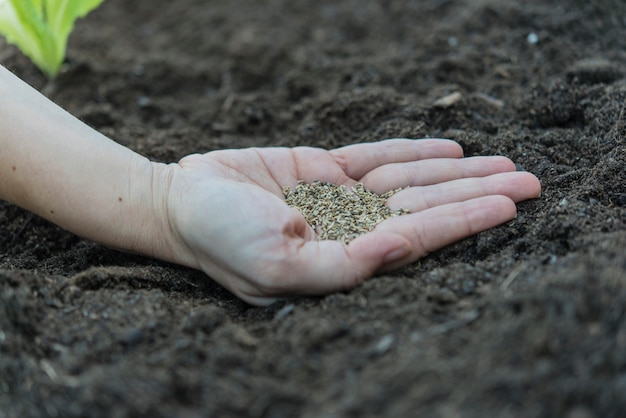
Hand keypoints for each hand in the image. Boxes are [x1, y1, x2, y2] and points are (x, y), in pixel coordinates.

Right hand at [163, 139, 540, 304]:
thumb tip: (400, 248)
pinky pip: (377, 158)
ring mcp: (340, 198)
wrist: (182, 202)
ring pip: (411, 181)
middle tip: (531, 181)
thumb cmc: (223, 240)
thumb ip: (341, 267)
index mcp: (345, 258)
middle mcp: (351, 228)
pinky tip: (448, 150)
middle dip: (479, 195)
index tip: (509, 206)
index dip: (464, 220)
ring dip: (457, 172)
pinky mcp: (324, 169)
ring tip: (502, 162)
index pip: (418, 237)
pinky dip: (411, 152)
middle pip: (427, 207)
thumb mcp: (276, 266)